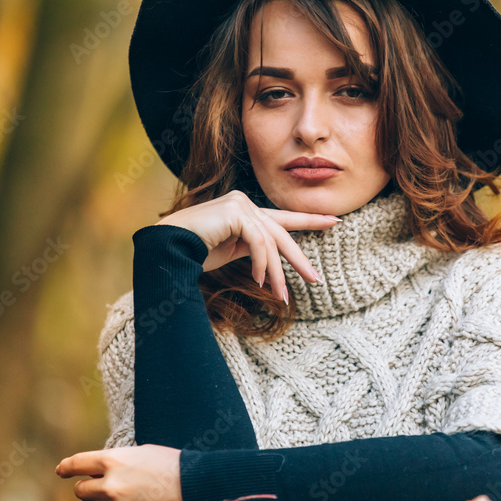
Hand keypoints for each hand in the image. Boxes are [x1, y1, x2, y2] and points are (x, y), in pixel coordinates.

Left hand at [55, 444, 181, 500]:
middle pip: (81, 491)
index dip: (66, 467)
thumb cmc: (170, 464)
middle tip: (100, 488)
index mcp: (114, 459)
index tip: (61, 471)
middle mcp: (111, 483)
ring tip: (130, 496)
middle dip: (88, 489)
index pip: (78, 463)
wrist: (194, 483)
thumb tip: (97, 471)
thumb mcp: (141, 454)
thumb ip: (117, 462)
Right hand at [154, 189, 340, 303]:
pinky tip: (258, 281)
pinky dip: (261, 264)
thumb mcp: (231, 252)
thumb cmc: (194, 253)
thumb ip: (253, 249)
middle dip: (299, 259)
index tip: (333, 221)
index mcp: (246, 213)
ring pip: (271, 243)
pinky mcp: (235, 211)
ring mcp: (240, 204)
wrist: (167, 250)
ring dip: (276, 274)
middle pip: (281, 233)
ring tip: (280, 296)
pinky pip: (258, 242)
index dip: (309, 220)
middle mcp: (245, 204)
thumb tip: (273, 266)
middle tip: (316, 279)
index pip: (283, 218)